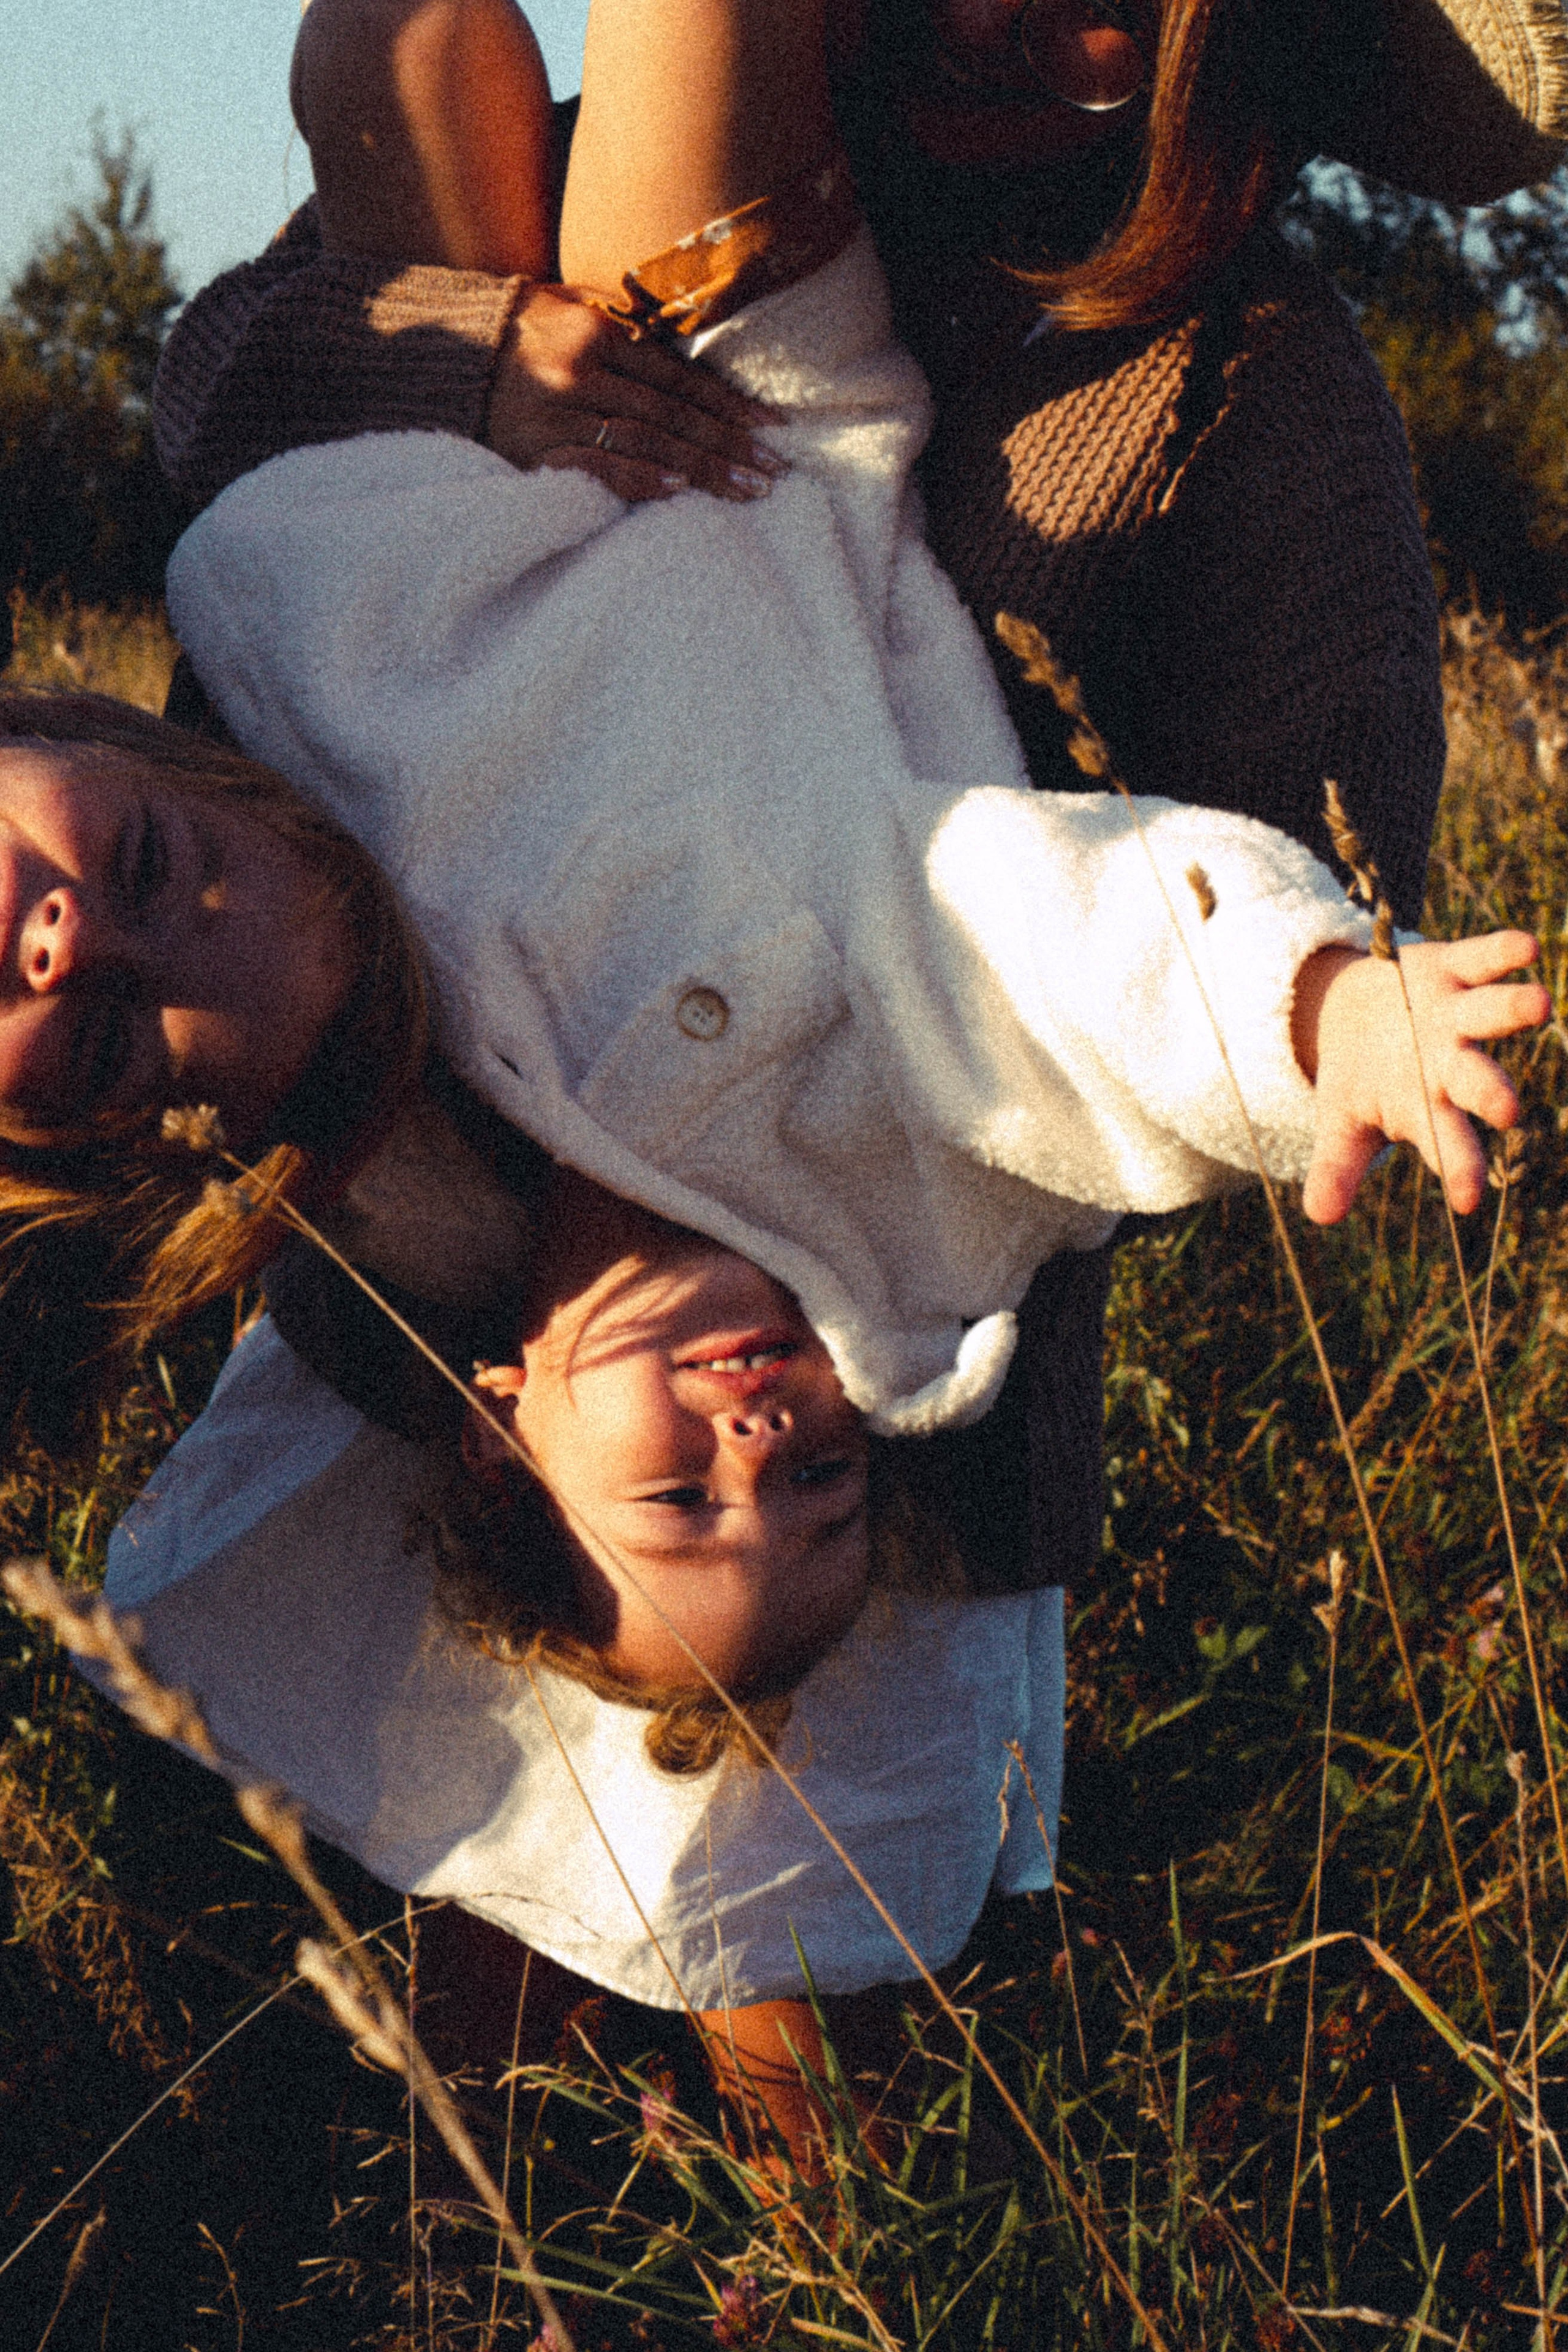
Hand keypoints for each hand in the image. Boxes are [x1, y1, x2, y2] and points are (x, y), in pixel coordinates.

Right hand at [484, 283, 786, 502]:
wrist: (442, 356)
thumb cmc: (519, 331)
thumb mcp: (570, 305)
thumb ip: (625, 323)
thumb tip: (684, 339)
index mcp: (599, 334)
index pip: (680, 377)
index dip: (730, 404)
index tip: (772, 426)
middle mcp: (583, 372)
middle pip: (673, 415)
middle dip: (728, 444)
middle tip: (774, 471)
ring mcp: (560, 414)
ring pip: (646, 444)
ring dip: (701, 469)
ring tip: (746, 490)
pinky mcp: (537, 452)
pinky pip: (598, 469)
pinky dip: (640, 481)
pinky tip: (678, 492)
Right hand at [1297, 933, 1550, 1223]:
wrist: (1358, 1015)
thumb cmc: (1362, 1081)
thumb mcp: (1340, 1124)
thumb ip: (1336, 1167)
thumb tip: (1320, 1217)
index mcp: (1428, 1108)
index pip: (1448, 1144)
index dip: (1459, 1170)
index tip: (1467, 1201)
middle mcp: (1452, 1063)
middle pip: (1477, 1081)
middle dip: (1491, 1092)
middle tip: (1508, 1110)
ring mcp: (1458, 1014)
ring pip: (1492, 1013)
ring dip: (1514, 1008)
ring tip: (1539, 1004)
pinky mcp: (1454, 969)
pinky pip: (1484, 958)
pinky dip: (1503, 951)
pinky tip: (1527, 948)